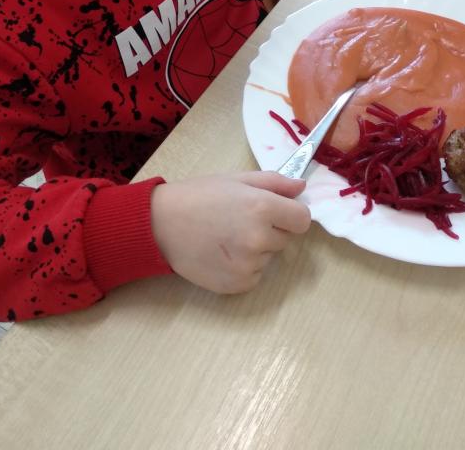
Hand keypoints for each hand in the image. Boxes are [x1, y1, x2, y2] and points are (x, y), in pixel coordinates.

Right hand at [151, 171, 310, 293]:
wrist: (161, 225)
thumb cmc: (199, 196)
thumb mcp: (237, 179)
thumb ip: (274, 182)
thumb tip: (302, 188)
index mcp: (263, 208)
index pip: (303, 220)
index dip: (291, 215)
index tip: (276, 213)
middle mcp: (260, 239)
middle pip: (285, 238)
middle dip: (270, 230)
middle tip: (240, 220)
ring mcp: (249, 265)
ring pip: (268, 257)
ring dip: (256, 249)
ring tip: (226, 237)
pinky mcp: (238, 285)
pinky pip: (255, 275)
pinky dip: (244, 267)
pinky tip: (222, 254)